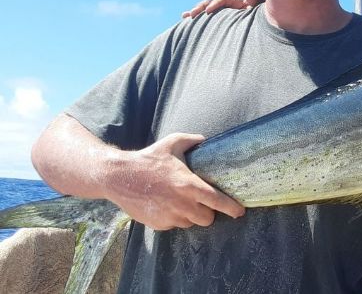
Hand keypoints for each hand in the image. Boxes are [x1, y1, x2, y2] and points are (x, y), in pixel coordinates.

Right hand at [104, 132, 244, 229]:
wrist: (118, 176)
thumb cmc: (148, 158)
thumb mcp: (172, 143)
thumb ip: (193, 140)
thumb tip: (206, 139)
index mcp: (189, 186)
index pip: (218, 201)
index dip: (232, 208)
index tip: (240, 212)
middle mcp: (182, 204)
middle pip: (207, 218)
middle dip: (207, 212)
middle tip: (200, 201)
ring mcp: (170, 216)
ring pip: (190, 223)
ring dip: (190, 215)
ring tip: (180, 201)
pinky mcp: (158, 224)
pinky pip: (174, 225)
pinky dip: (174, 218)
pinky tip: (165, 204)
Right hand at [181, 0, 264, 18]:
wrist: (270, 28)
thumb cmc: (267, 18)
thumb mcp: (262, 10)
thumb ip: (255, 1)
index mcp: (237, 2)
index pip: (222, 0)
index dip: (214, 4)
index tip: (208, 12)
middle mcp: (229, 7)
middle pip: (211, 3)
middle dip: (200, 8)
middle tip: (191, 14)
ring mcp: (226, 15)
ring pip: (207, 11)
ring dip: (196, 12)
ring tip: (185, 16)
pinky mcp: (222, 23)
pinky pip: (209, 20)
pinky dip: (198, 20)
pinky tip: (185, 22)